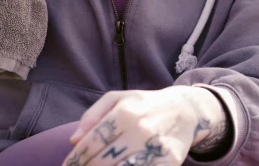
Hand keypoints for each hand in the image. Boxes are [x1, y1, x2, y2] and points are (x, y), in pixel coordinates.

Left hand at [62, 87, 227, 165]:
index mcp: (125, 111)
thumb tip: (74, 139)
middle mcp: (140, 129)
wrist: (183, 110)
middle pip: (104, 160)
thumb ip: (93, 116)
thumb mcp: (116, 99)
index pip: (93, 141)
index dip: (76, 158)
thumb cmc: (143, 105)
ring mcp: (156, 147)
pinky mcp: (170, 162)